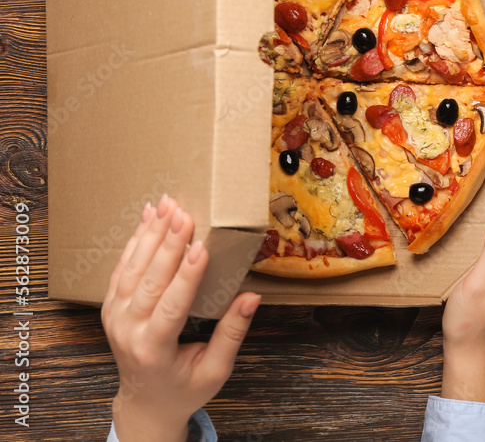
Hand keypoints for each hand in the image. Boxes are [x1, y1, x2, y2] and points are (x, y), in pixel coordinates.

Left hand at [101, 195, 260, 441]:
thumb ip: (232, 333)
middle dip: (168, 244)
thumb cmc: (185, 387)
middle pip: (148, 281)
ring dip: (150, 234)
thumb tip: (251, 298)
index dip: (187, 276)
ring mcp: (114, 317)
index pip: (171, 306)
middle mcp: (127, 331)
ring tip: (167, 205)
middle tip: (183, 213)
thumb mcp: (216, 370)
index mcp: (153, 350)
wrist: (145, 401)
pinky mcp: (111, 306)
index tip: (201, 246)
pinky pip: (122, 268)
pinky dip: (135, 241)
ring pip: (132, 268)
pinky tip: (148, 218)